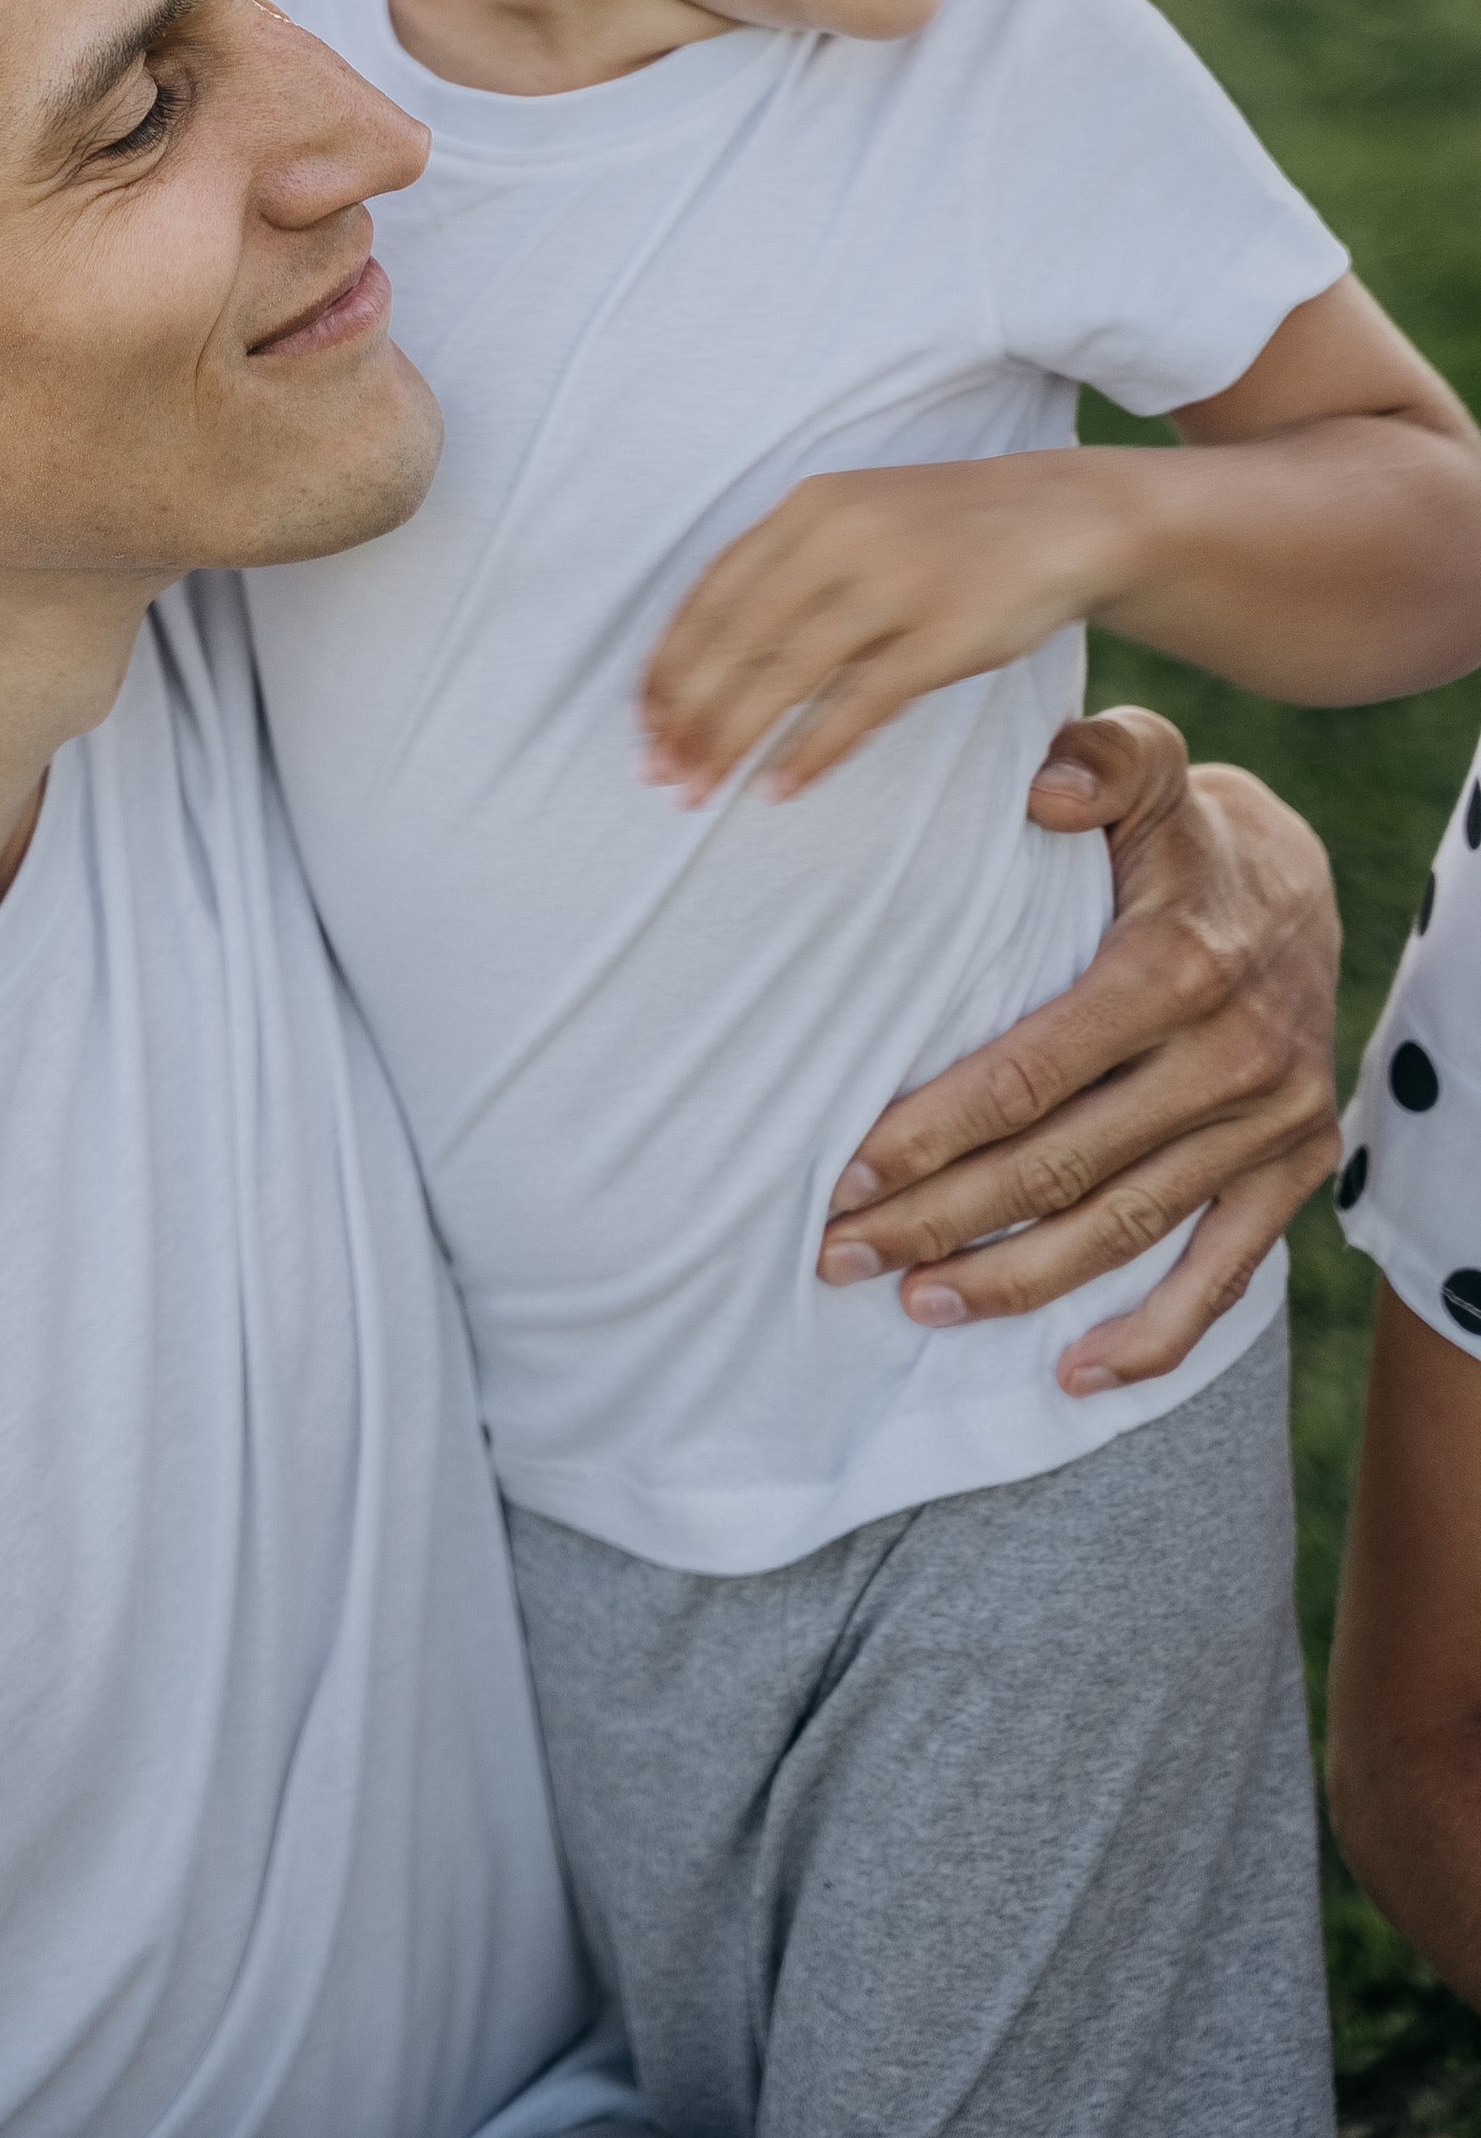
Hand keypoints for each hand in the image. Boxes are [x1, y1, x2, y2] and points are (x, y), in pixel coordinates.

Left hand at [640, 452, 1138, 801]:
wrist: (1063, 516)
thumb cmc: (940, 533)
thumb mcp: (852, 520)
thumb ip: (784, 570)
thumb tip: (703, 661)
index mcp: (807, 508)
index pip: (710, 596)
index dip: (668, 666)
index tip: (641, 723)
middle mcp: (841, 537)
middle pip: (735, 640)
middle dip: (685, 715)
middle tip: (656, 774)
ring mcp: (895, 584)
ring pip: (784, 676)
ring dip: (730, 741)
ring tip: (697, 791)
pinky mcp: (944, 633)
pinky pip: (860, 704)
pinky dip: (812, 752)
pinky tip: (778, 789)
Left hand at [811, 706, 1339, 1389]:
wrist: (1298, 879)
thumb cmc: (1172, 829)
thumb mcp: (1142, 765)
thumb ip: (1096, 762)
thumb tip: (1041, 790)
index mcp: (1178, 967)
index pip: (1030, 1074)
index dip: (932, 1133)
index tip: (843, 1175)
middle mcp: (1234, 1056)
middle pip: (1061, 1166)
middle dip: (941, 1221)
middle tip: (839, 1256)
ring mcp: (1271, 1123)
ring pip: (1125, 1229)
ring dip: (1016, 1282)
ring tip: (916, 1305)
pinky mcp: (1296, 1168)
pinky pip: (1225, 1275)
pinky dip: (1152, 1336)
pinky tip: (1072, 1375)